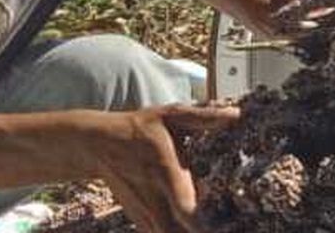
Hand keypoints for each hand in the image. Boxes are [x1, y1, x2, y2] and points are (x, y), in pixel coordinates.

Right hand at [89, 104, 238, 232]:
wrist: (99, 145)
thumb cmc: (140, 128)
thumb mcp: (170, 116)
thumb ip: (202, 117)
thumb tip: (235, 114)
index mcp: (165, 173)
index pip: (185, 210)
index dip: (205, 222)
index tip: (227, 222)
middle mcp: (154, 199)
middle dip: (202, 232)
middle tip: (226, 227)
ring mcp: (145, 214)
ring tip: (214, 227)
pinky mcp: (140, 220)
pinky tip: (191, 227)